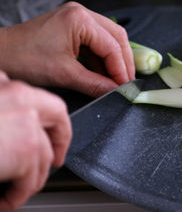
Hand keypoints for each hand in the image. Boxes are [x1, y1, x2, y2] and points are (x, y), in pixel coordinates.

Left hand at [0, 2, 134, 97]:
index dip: (121, 68)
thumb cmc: (23, 58)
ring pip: (109, 39)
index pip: (112, 45)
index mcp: (80, 19)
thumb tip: (116, 92)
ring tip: (116, 80)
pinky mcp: (73, 27)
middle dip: (123, 61)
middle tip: (126, 82)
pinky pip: (96, 42)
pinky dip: (102, 59)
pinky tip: (103, 73)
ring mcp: (77, 18)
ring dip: (114, 60)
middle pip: (116, 37)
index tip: (126, 87)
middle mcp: (82, 13)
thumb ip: (95, 84)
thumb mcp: (64, 74)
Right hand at [0, 71, 71, 210]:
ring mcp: (26, 119)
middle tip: (56, 158)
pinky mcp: (28, 148)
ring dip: (31, 178)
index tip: (35, 131)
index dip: (35, 118)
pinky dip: (19, 196)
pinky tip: (3, 202)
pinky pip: (32, 179)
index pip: (28, 97)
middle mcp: (17, 94)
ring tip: (14, 192)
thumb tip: (4, 127)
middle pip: (56, 113)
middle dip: (61, 137)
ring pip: (45, 153)